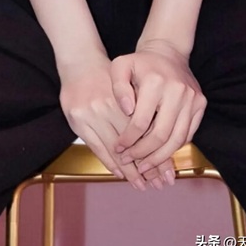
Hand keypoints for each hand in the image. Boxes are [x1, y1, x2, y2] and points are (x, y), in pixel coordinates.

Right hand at [58, 52, 157, 190]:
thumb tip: (158, 134)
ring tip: (141, 184)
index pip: (145, 131)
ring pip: (115, 150)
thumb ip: (140, 105)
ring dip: (129, 170)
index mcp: (124, 97)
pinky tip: (120, 173)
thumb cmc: (107, 74)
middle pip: (132, 143)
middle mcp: (108, 107)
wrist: (80, 61)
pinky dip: (110, 163)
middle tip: (158, 183)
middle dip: (146, 165)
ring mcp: (92, 115)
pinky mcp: (79, 122)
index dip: (156, 151)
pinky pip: (97, 148)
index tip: (167, 169)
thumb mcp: (128, 85)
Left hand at [110, 39, 206, 175]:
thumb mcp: (120, 66)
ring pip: (177, 139)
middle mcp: (177, 90)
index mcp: (156, 82)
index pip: (141, 122)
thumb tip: (127, 111)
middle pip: (161, 135)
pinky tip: (159, 154)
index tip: (118, 149)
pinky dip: (173, 148)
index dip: (128, 140)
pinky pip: (188, 134)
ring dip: (160, 158)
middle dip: (143, 154)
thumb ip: (118, 88)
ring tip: (145, 167)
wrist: (167, 51)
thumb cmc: (140, 63)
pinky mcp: (200, 104)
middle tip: (130, 163)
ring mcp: (192, 98)